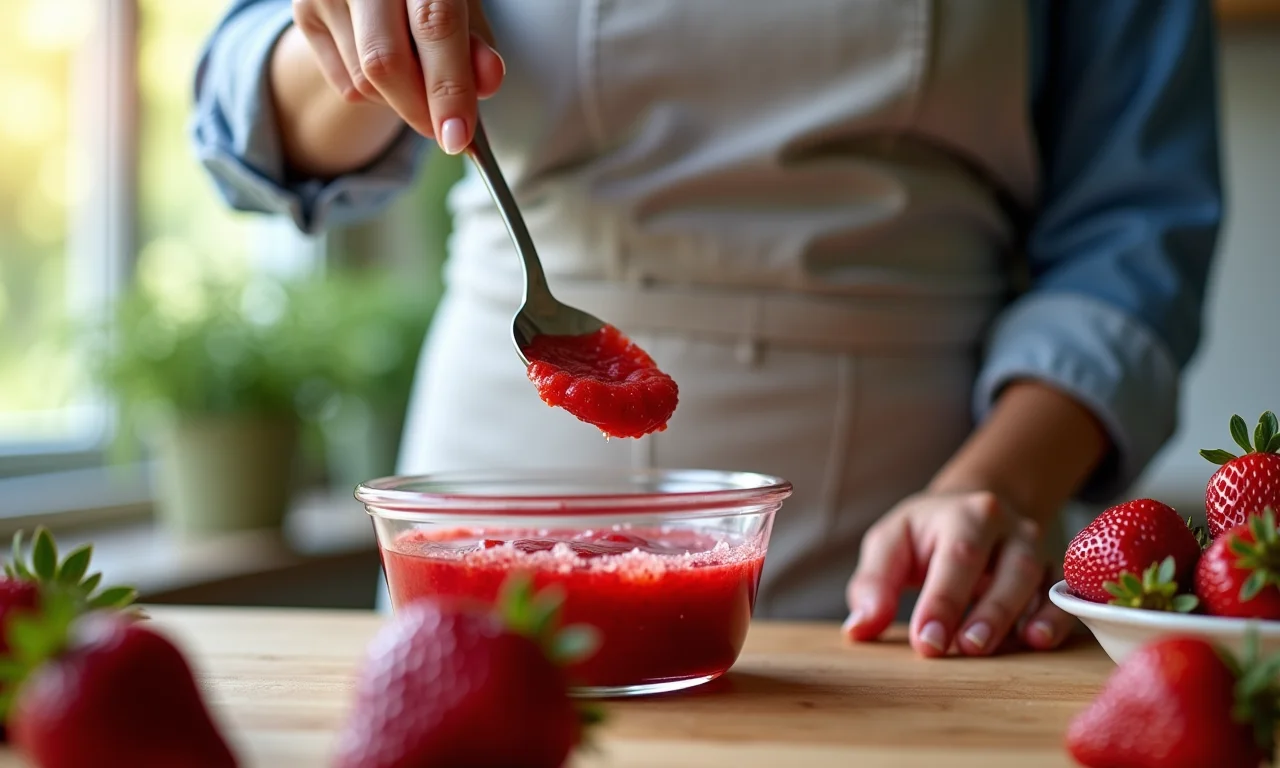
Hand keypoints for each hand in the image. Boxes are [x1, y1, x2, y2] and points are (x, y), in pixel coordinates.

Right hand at [291, 0, 505, 153]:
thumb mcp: (464, 6)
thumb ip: (477, 43)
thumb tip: (488, 83)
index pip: (434, 26)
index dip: (448, 88)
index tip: (458, 137)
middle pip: (385, 62)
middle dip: (420, 110)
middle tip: (446, 132)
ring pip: (365, 82)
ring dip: (401, 101)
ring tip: (420, 75)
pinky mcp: (303, 13)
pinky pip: (347, 85)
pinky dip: (377, 94)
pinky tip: (388, 67)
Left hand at [843, 490, 1074, 656]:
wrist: (973, 512)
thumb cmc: (925, 534)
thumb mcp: (890, 543)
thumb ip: (873, 584)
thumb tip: (859, 628)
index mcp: (965, 514)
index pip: (957, 556)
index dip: (943, 601)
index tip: (927, 641)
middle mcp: (1008, 528)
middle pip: (1008, 568)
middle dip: (988, 612)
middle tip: (965, 649)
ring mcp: (1035, 550)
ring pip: (1037, 582)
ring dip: (1018, 619)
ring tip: (994, 650)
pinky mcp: (1049, 575)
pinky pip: (1060, 598)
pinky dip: (1053, 620)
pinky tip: (1036, 641)